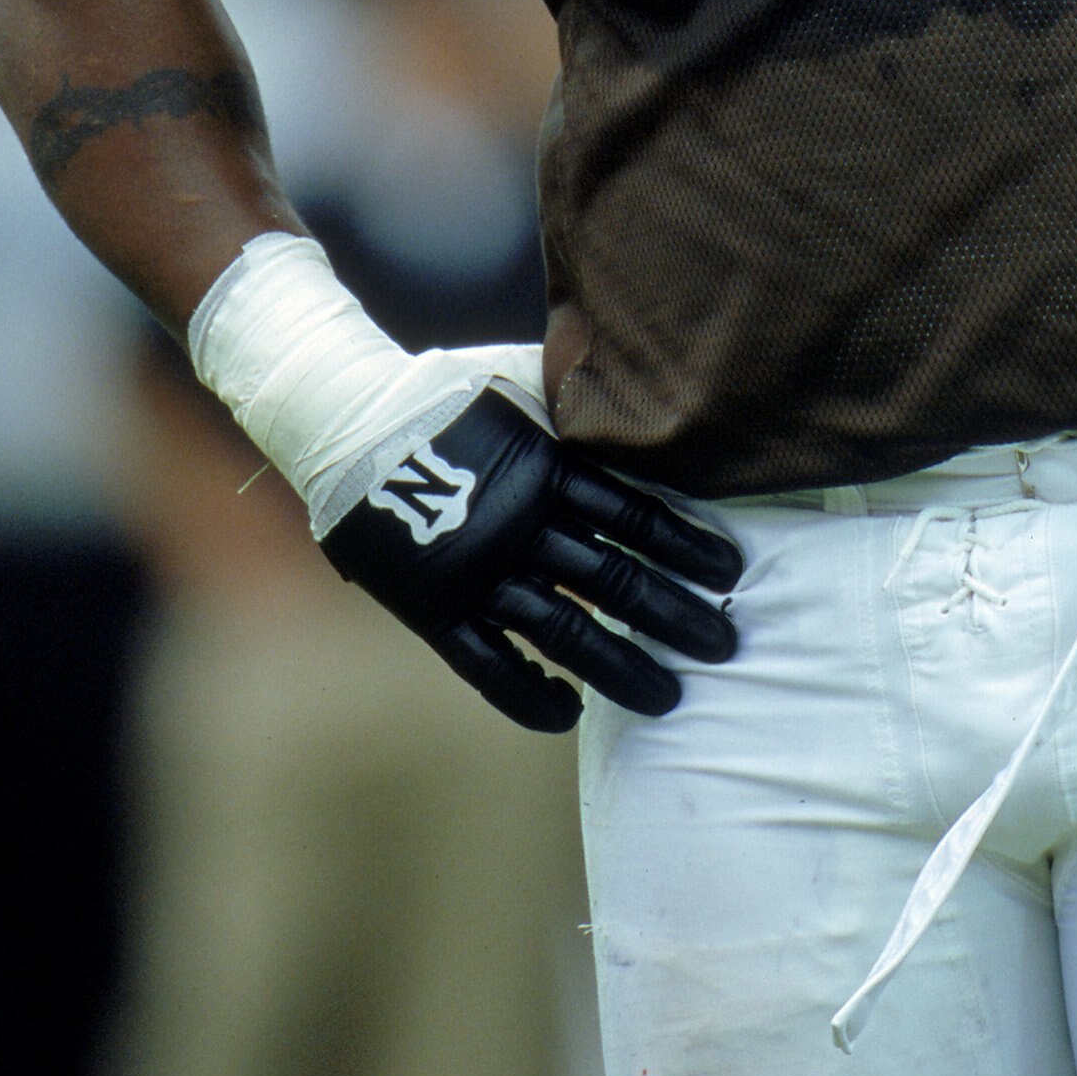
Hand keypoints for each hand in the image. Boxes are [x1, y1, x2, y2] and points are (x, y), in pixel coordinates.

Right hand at [321, 384, 743, 731]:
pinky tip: (570, 713)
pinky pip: (488, 666)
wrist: (345, 416)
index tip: (732, 572)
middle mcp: (520, 524)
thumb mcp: (519, 376)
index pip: (635, 513)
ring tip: (669, 696)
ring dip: (620, 667)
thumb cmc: (447, 391)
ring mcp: (476, 571)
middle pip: (614, 579)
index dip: (688, 545)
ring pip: (563, 633)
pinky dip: (530, 694)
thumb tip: (649, 362)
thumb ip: (578, 388)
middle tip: (724, 645)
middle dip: (674, 616)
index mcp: (547, 466)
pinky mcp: (434, 608)